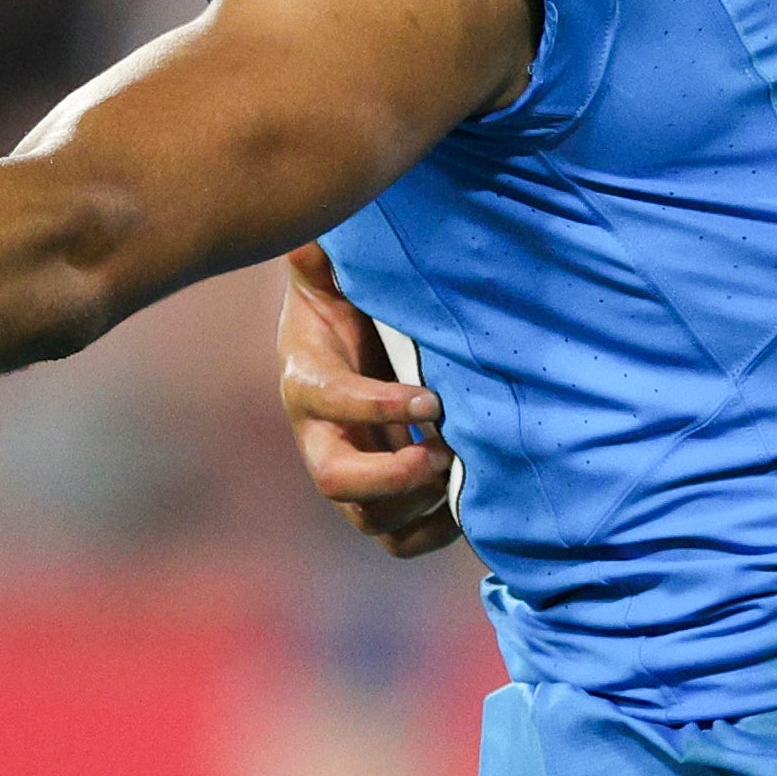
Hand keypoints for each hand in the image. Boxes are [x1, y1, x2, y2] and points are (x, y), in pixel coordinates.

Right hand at [280, 243, 460, 557]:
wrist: (351, 339)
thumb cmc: (349, 299)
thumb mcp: (332, 270)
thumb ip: (321, 255)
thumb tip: (312, 235)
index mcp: (307, 380)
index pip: (329, 400)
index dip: (376, 406)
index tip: (432, 399)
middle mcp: (320, 438)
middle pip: (337, 482)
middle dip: (395, 476)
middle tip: (445, 452)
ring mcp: (350, 474)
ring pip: (370, 520)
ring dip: (419, 505)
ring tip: (460, 470)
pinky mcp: (379, 498)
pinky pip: (398, 540)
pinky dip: (434, 532)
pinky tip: (468, 501)